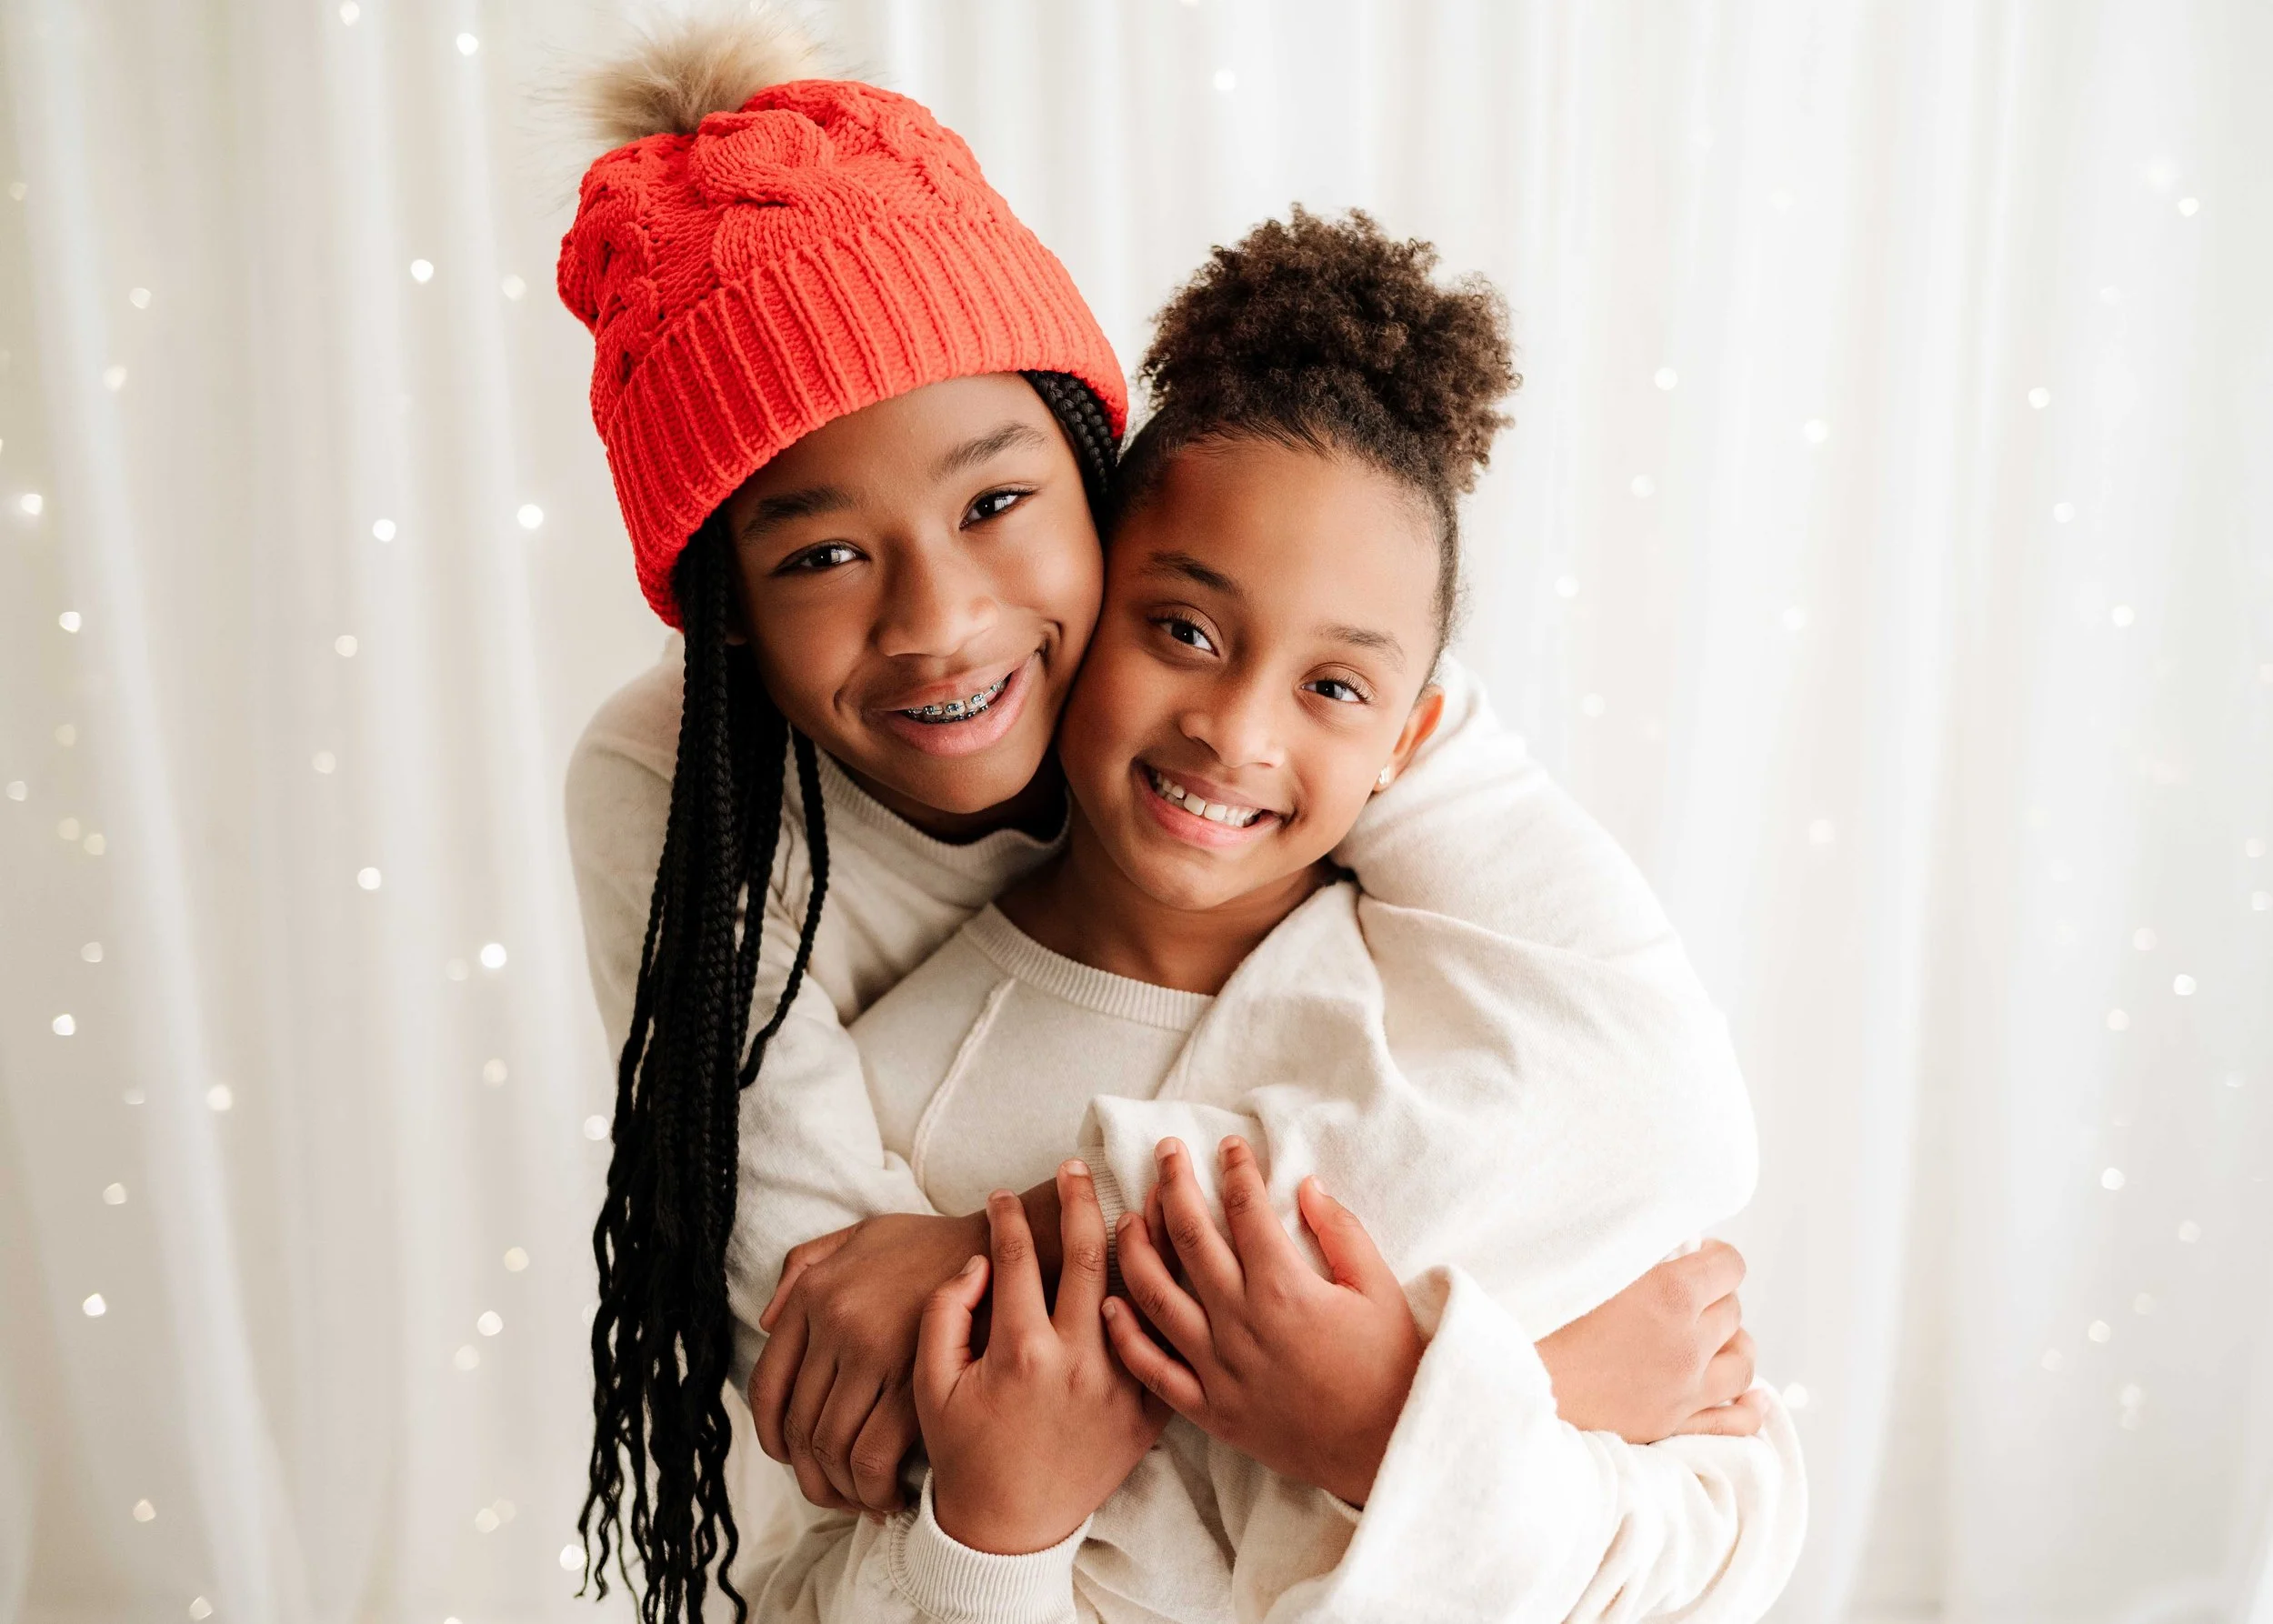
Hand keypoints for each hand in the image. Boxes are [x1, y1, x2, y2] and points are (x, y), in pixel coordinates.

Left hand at [751, 1211, 987, 1513]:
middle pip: (799, 1426)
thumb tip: (766, 1322)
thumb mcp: (863, 1233)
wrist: (1007, 1249)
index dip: (772, 1436)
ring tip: (860, 1497)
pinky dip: (872, 1488)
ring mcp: (874, 1353)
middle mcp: (835, 1322)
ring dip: (839, 1488)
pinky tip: (887, 1494)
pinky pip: (872, 1455)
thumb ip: (804, 1265)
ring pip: (830, 1447)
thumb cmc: (935, 1245)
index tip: (791, 1458)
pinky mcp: (915, 1382)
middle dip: (810, 1474)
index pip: (768, 1385)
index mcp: (816, 1293)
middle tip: (832, 1489)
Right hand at [918, 1162, 1166, 1553]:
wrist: (1010, 1526)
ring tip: (1147, 1191)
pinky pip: (1168, 1345)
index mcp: (1019, 1351)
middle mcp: (1075, 1362)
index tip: (1002, 1196)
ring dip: (1144, 1236)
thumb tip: (978, 1263)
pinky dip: (1175, 1301)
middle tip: (1076, 1168)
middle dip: (1079, 1201)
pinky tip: (1178, 1264)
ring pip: (1141, 1292)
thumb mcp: (931, 1383)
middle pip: (1086, 1256)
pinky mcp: (1147, 1411)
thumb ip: (945, 1313)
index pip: (1015, 1259)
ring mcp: (1118, 1387)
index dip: (1007, 1219)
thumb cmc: (966, 1451)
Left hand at [1102, 1137, 1421, 1506]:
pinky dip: (1126, 1336)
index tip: (1229, 1145)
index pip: (1246, 1208)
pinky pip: (1153, 1370)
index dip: (1235, 1168)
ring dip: (1137, 1248)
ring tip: (1129, 1216)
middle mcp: (1241, 1323)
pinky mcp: (1210, 1409)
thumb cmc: (1390, 1367)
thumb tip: (1306, 1185)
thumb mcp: (1379, 1289)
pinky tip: (1111, 1304)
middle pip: (1190, 1237)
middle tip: (1165, 1153)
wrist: (1387, 1452)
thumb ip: (1341, 1232)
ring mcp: (1219, 1369)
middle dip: (1173, 1184)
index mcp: (1285, 1288)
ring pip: (1156, 1295)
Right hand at [1534, 1239, 1764, 1442]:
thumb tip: (1671, 1245)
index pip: (1729, 1265)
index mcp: (1669, 1295)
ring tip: (1707, 1336)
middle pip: (1733, 1311)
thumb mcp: (1584, 1266)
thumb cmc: (1534, 1316)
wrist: (1508, 1385)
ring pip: (1743, 1362)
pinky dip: (1748, 1405)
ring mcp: (1684, 1392)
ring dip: (1730, 1343)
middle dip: (1713, 1297)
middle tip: (1683, 1294)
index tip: (1693, 1256)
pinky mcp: (1672, 1428)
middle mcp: (1687, 1344)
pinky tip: (1749, 1395)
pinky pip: (1735, 1421)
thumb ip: (1635, 1254)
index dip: (1713, 1256)